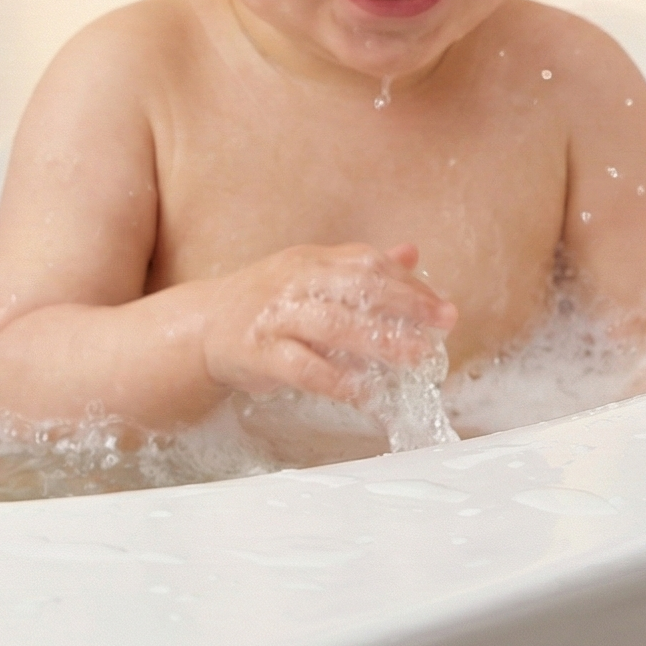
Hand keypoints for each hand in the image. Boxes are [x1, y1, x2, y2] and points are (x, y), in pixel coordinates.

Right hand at [201, 242, 457, 402]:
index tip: (440, 307)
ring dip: (379, 342)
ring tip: (415, 357)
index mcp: (312, 261)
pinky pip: (303, 368)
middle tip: (442, 325)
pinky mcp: (259, 353)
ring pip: (333, 325)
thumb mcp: (311, 275)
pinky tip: (367, 392)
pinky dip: (338, 380)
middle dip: (405, 305)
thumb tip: (411, 253)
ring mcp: (275, 316)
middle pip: (356, 286)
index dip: (408, 284)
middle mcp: (295, 282)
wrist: (203, 325)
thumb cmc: (268, 301)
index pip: (367, 263)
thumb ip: (359, 267)